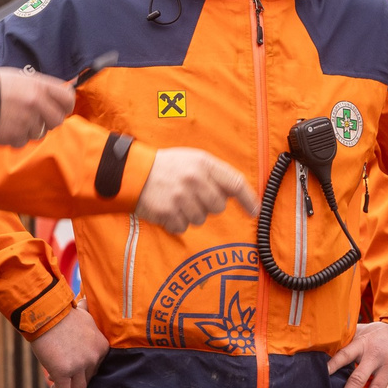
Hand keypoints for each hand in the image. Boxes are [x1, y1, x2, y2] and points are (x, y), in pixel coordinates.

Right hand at [0, 69, 74, 146]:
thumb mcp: (20, 78)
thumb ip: (39, 88)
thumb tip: (53, 98)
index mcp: (39, 86)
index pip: (68, 98)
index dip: (66, 104)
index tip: (62, 108)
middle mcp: (37, 103)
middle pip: (58, 120)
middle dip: (49, 120)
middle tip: (38, 117)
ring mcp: (27, 121)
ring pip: (40, 133)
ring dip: (30, 129)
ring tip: (15, 119)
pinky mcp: (16, 136)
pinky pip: (23, 141)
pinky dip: (16, 137)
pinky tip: (6, 127)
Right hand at [31, 307, 108, 387]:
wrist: (46, 312)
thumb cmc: (60, 312)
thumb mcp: (82, 312)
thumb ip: (87, 313)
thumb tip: (84, 301)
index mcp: (101, 346)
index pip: (96, 368)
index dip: (82, 370)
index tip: (71, 369)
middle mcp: (93, 358)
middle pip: (87, 380)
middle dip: (73, 380)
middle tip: (60, 377)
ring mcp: (79, 366)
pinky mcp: (63, 372)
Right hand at [132, 150, 257, 232]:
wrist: (133, 173)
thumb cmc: (166, 166)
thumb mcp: (193, 159)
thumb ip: (214, 174)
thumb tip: (234, 193)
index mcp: (204, 163)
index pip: (235, 183)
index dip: (248, 199)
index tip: (255, 211)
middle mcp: (195, 179)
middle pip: (218, 207)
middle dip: (208, 205)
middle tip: (193, 196)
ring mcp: (181, 197)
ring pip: (200, 219)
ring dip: (191, 214)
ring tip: (177, 200)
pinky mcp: (168, 212)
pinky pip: (183, 227)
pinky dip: (176, 222)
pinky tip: (168, 209)